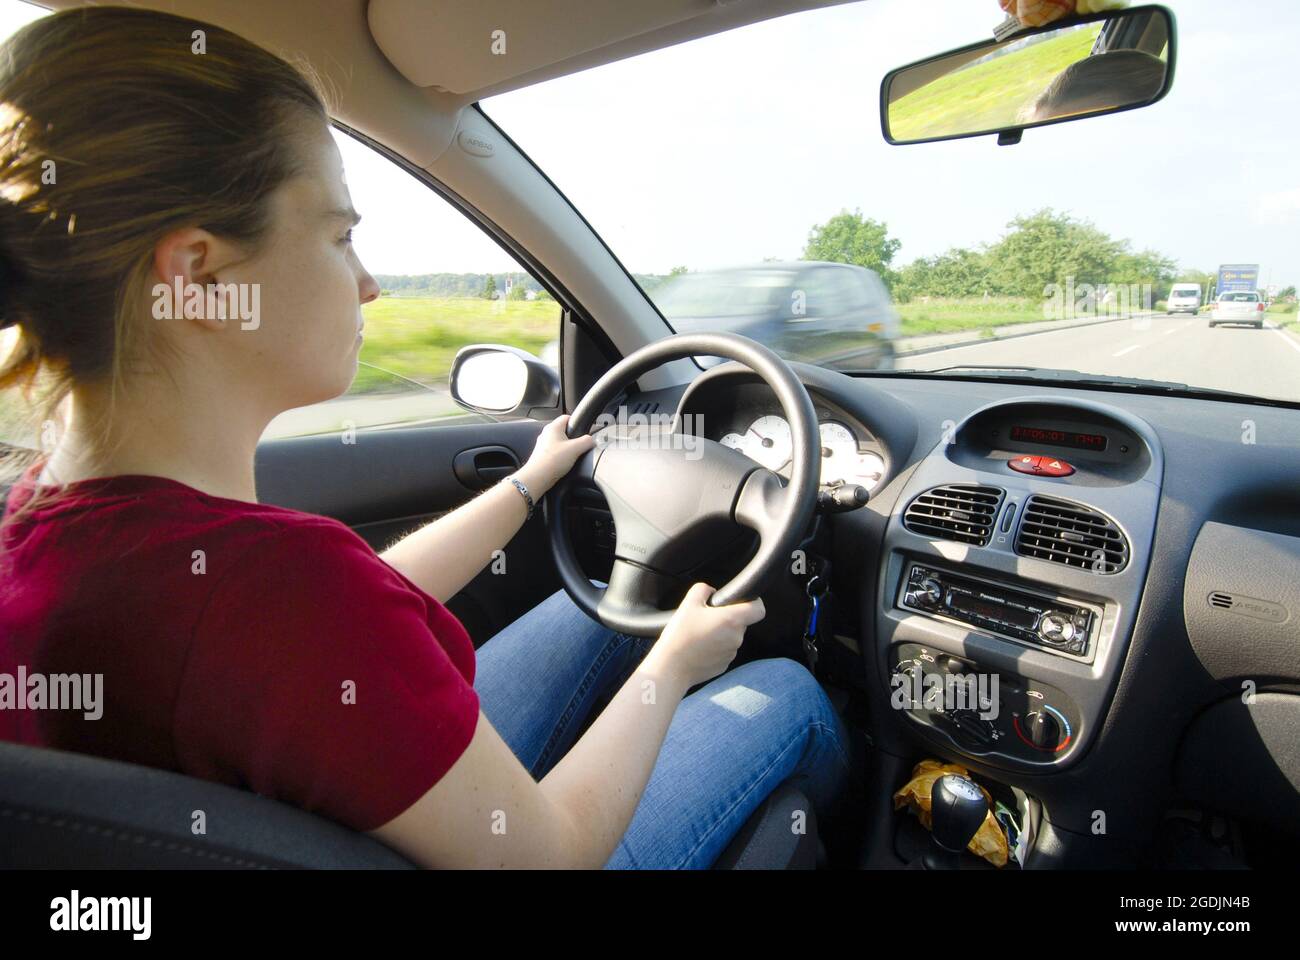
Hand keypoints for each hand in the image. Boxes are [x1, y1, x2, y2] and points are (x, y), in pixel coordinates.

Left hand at [517, 414, 596, 495]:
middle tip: (580, 446)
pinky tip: (564, 464)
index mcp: (553, 427)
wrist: (538, 478)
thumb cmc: (552, 461)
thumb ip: (587, 441)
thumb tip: (592, 440)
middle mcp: (546, 434)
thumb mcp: (576, 449)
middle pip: (564, 431)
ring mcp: (543, 445)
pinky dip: (561, 457)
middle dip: (573, 438)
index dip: (577, 422)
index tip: (584, 429)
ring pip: (559, 443)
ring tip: (572, 456)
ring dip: (567, 449)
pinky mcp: (542, 456)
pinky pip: (555, 453)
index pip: (567, 417)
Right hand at [649, 582, 765, 688]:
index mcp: (731, 620)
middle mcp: (736, 638)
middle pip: (740, 623)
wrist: (671, 667)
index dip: (754, 602)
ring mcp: (731, 653)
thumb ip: (703, 589)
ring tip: (699, 634)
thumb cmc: (680, 636)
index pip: (758, 609)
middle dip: (727, 618)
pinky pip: (724, 651)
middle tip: (706, 618)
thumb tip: (711, 591)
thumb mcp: (688, 604)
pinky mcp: (724, 665)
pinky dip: (715, 648)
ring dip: (720, 633)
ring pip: (731, 637)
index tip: (743, 601)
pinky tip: (699, 647)